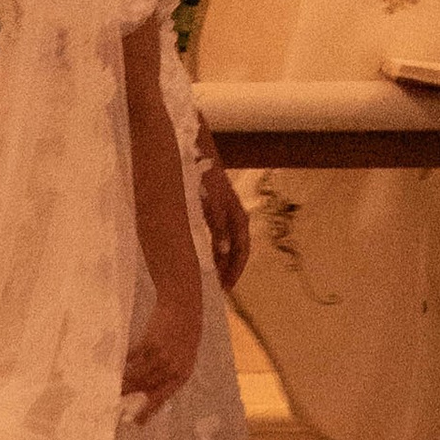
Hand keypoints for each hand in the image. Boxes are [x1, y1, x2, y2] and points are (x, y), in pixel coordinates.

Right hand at [122, 282, 203, 409]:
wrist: (184, 308)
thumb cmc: (184, 334)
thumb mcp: (183, 357)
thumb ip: (169, 373)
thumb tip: (148, 389)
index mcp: (182, 375)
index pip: (162, 398)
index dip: (148, 411)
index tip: (136, 422)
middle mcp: (171, 369)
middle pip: (146, 387)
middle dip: (131, 395)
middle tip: (118, 399)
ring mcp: (160, 356)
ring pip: (137, 375)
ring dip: (125, 381)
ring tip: (115, 384)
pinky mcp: (149, 343)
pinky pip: (133, 357)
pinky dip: (125, 362)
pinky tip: (119, 364)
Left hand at [200, 158, 251, 292]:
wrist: (197, 150)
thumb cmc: (206, 175)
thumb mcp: (212, 202)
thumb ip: (218, 225)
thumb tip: (225, 251)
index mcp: (238, 216)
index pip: (241, 250)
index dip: (235, 270)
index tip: (225, 287)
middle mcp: (234, 216)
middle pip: (236, 249)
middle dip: (229, 269)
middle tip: (218, 289)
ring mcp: (224, 212)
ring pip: (227, 243)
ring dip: (221, 260)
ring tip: (211, 277)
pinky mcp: (212, 207)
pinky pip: (217, 234)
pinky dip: (213, 247)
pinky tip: (202, 255)